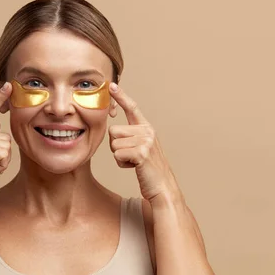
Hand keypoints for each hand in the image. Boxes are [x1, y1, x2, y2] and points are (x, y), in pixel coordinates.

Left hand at [108, 83, 182, 204]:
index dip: (121, 96)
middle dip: (117, 146)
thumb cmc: (149, 171)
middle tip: (132, 157)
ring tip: (134, 163)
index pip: (132, 108)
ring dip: (119, 157)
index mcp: (147, 128)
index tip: (112, 85)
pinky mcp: (142, 153)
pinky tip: (135, 168)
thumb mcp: (141, 149)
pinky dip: (122, 164)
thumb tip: (113, 130)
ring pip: (113, 144)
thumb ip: (131, 137)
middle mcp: (147, 131)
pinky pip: (118, 154)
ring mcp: (146, 141)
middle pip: (113, 131)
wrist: (162, 188)